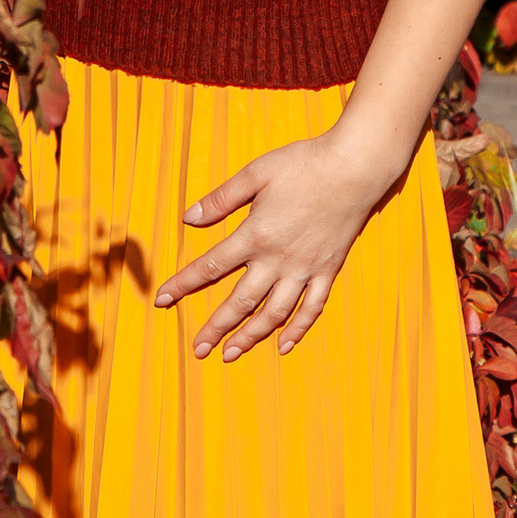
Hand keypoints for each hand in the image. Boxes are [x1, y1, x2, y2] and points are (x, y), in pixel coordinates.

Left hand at [154, 121, 400, 360]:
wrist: (355, 167)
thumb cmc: (304, 164)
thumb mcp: (255, 173)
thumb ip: (221, 199)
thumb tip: (188, 218)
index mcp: (255, 235)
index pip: (211, 267)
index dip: (183, 285)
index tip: (162, 300)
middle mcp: (278, 260)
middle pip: (240, 302)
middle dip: (216, 328)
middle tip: (199, 349)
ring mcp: (305, 268)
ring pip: (274, 313)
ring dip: (251, 336)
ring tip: (232, 353)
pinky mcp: (328, 269)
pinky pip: (312, 308)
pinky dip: (297, 329)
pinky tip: (283, 346)